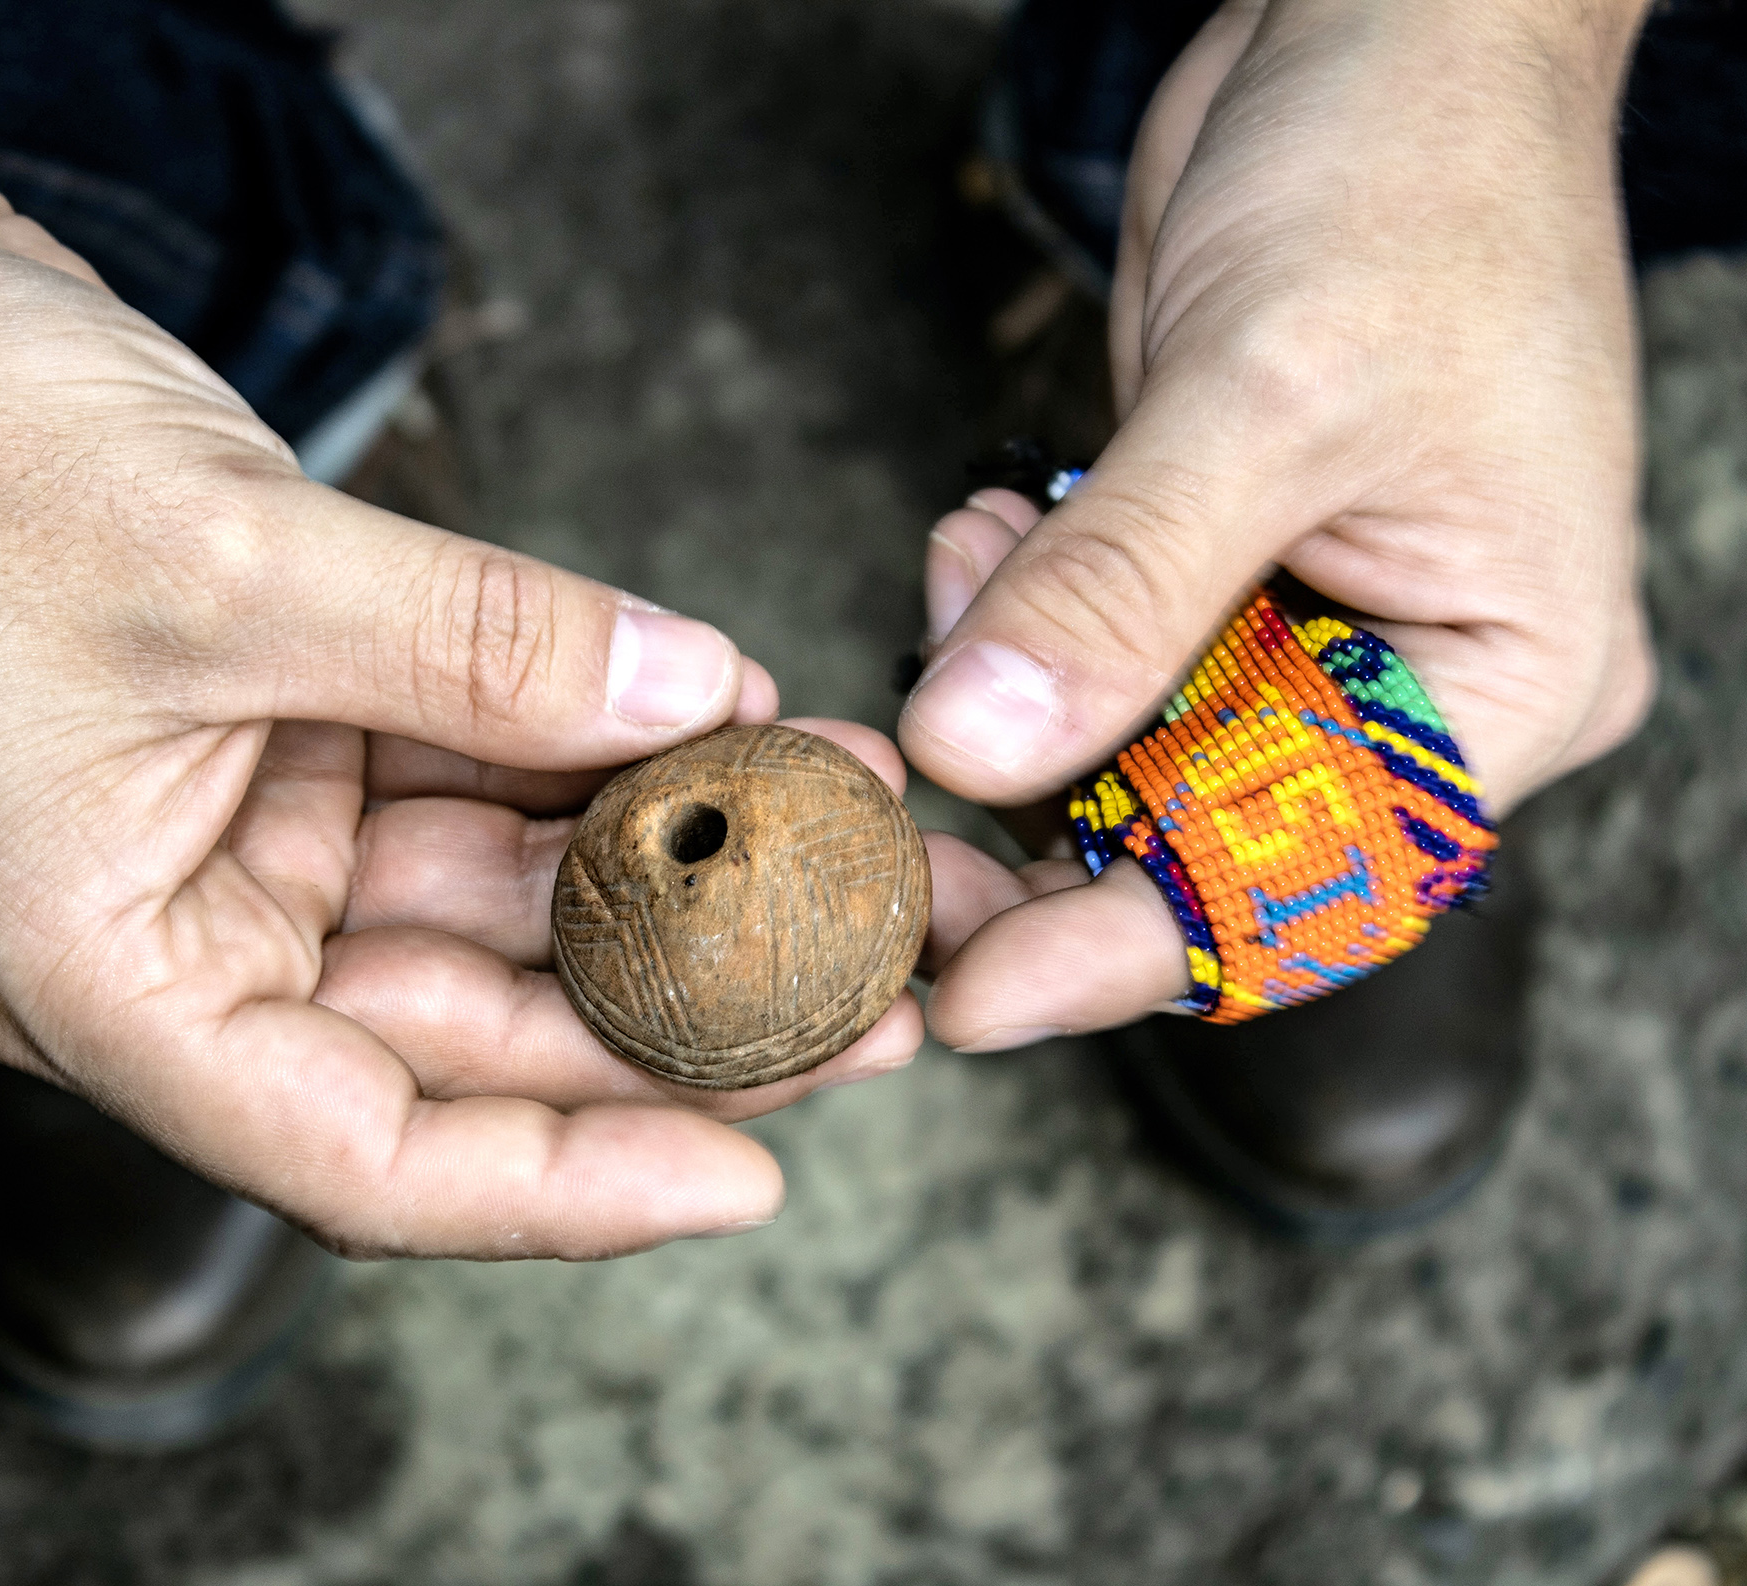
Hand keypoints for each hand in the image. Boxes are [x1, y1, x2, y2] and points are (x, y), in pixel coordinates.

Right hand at [0, 0, 921, 1257]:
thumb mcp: (229, 560)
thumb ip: (480, 646)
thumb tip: (692, 690)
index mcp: (101, 978)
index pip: (365, 1154)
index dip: (569, 1185)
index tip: (753, 1175)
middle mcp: (178, 937)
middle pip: (463, 1038)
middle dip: (673, 1009)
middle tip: (865, 987)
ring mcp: (236, 838)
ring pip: (486, 905)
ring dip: (660, 863)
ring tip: (839, 828)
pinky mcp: (285, 738)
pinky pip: (467, 779)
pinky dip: (587, 756)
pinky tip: (720, 722)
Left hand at [903, 0, 1656, 1048]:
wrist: (1389, 33)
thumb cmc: (1412, 182)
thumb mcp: (1269, 397)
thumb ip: (1119, 591)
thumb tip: (975, 756)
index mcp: (1497, 682)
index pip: (1304, 882)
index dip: (1127, 952)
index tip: (965, 994)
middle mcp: (1404, 679)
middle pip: (1199, 838)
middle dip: (1032, 830)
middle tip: (880, 829)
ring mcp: (1302, 623)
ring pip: (1120, 747)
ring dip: (1006, 695)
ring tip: (961, 580)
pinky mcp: (1206, 559)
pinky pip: (1085, 646)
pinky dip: (1009, 610)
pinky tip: (979, 534)